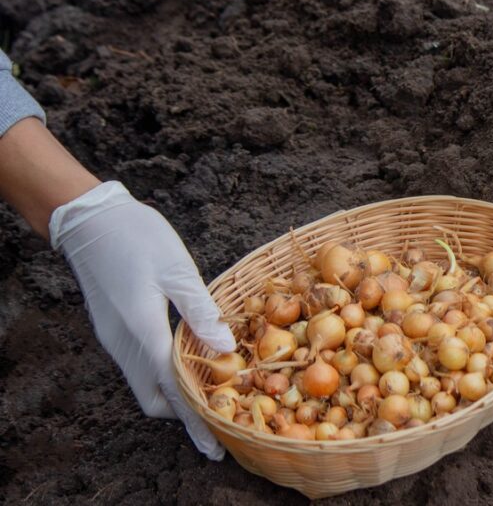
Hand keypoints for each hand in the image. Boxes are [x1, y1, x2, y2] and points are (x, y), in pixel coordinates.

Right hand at [50, 182, 235, 459]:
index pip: (172, 389)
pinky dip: (163, 375)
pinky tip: (188, 365)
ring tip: (209, 397)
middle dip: (184, 415)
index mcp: (143, 332)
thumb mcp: (178, 270)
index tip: (214, 446)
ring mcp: (114, 338)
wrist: (90, 220)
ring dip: (173, 396)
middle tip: (219, 421)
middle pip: (153, 398)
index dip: (195, 420)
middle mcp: (124, 344)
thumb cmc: (139, 238)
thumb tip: (227, 350)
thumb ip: (201, 311)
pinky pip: (139, 365)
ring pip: (144, 384)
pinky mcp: (113, 328)